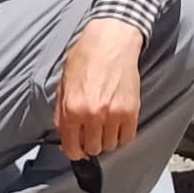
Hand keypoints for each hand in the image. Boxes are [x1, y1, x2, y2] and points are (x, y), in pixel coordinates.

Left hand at [50, 18, 143, 159]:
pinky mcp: (131, 110)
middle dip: (90, 144)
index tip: (77, 150)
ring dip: (106, 139)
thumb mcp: (63, 84)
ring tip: (105, 125)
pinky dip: (122, 135)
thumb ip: (62, 113)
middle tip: (91, 133)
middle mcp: (92, 114)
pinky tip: (117, 124)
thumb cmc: (85, 57)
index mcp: (72, 108)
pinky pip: (127, 137)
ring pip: (110, 145)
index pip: (72, 147)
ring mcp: (114, 114)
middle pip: (92, 149)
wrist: (111, 41)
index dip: (74, 152)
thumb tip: (64, 137)